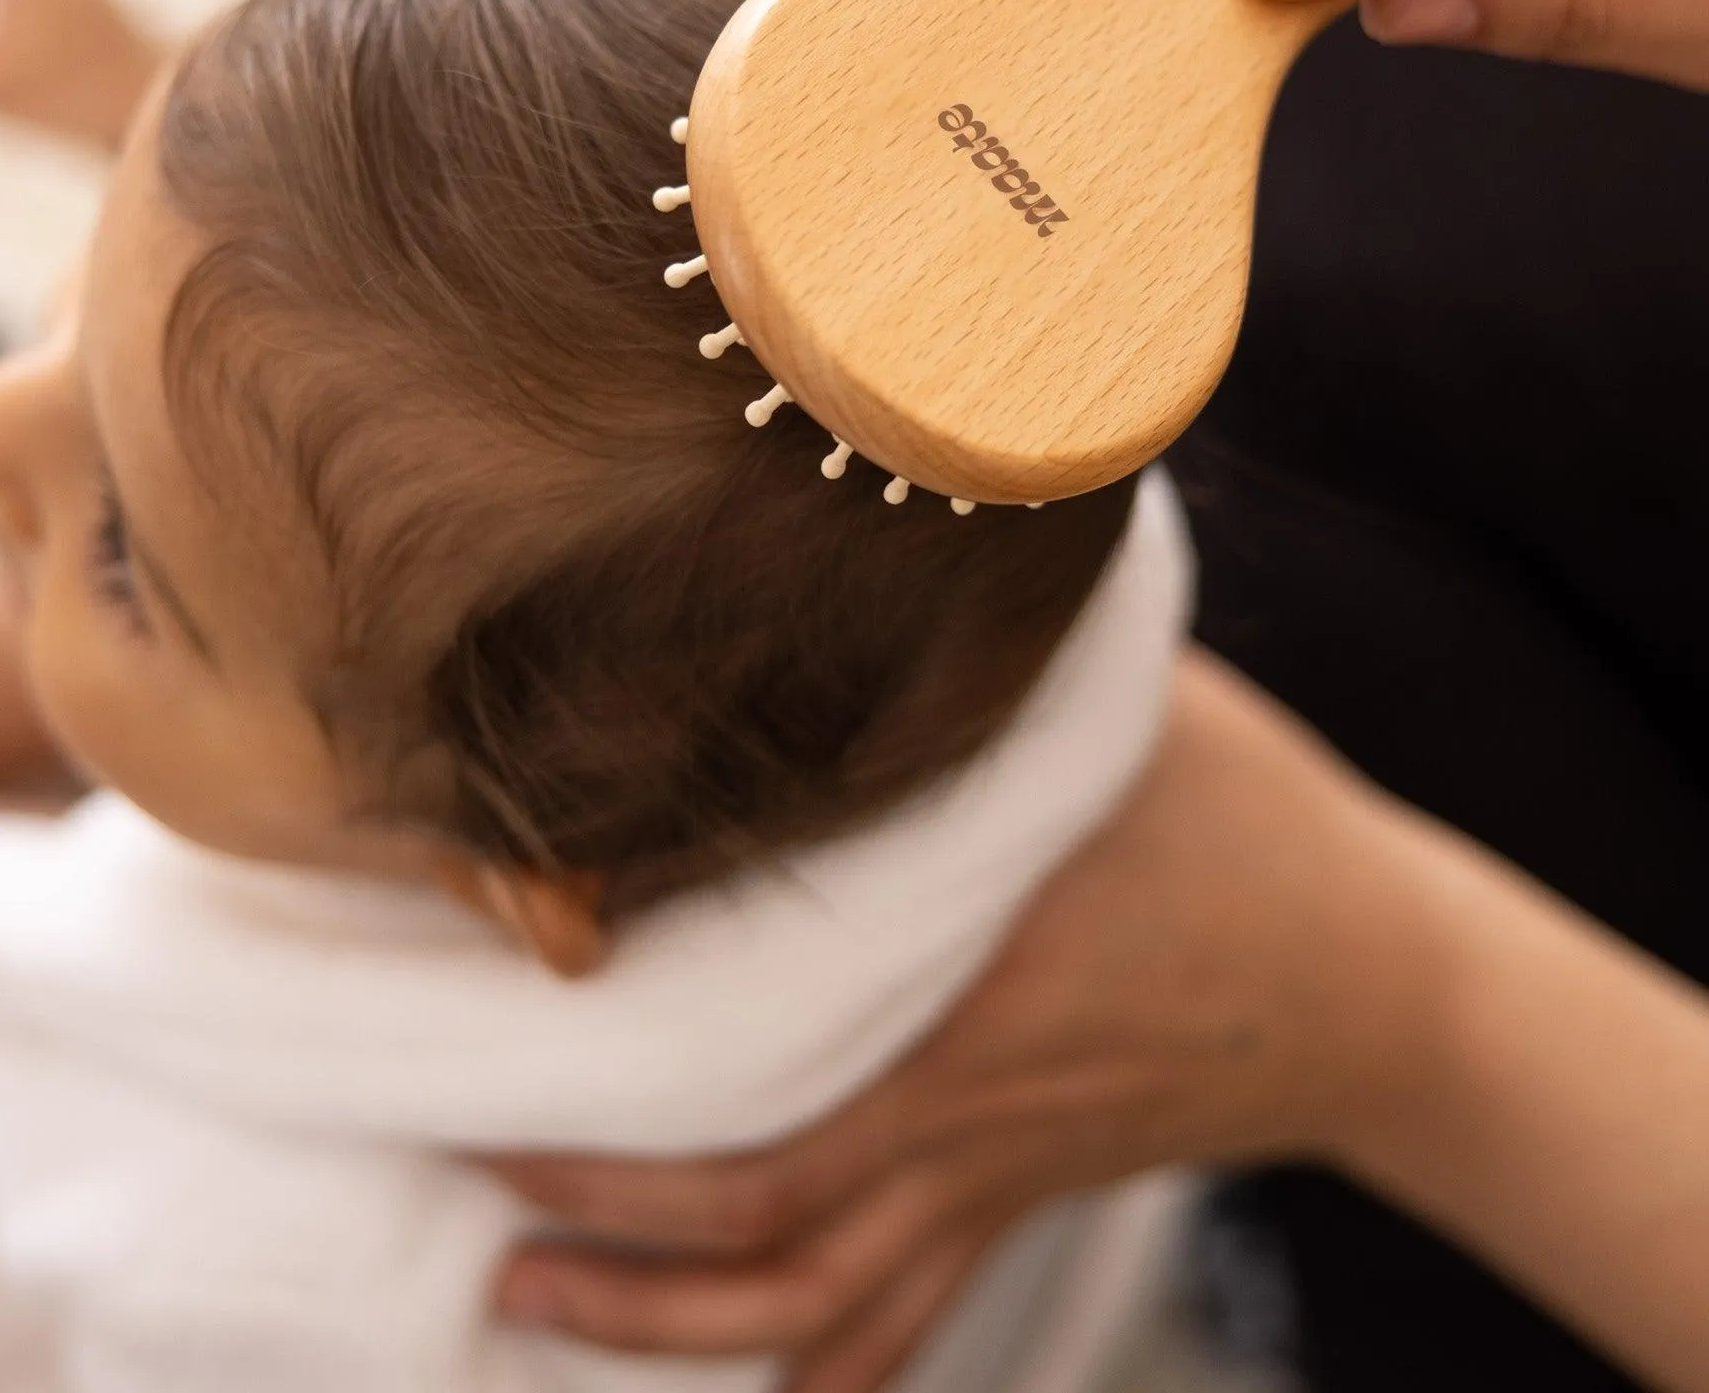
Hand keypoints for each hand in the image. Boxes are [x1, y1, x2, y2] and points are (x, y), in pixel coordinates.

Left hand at [485, 651, 1452, 1392]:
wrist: (1380, 982)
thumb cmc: (1244, 821)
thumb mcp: (1120, 707)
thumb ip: (991, 652)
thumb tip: (883, 541)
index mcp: (968, 982)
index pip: (757, 1069)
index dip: (614, 1086)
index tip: (500, 1030)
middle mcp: (962, 1108)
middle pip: (753, 1212)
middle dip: (596, 1217)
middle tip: (469, 1182)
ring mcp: (989, 1174)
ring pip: (810, 1301)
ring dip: (663, 1323)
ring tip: (526, 1301)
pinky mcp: (1017, 1199)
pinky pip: (908, 1314)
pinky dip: (817, 1362)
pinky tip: (750, 1378)